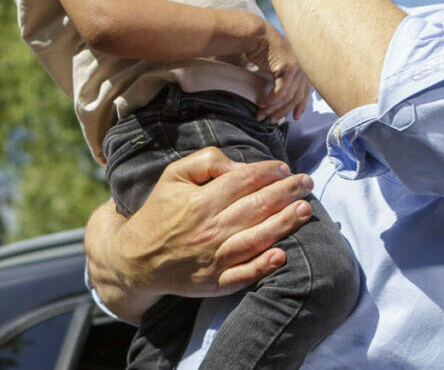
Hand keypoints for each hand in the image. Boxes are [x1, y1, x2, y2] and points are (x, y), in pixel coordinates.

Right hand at [85, 147, 314, 318]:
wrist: (137, 258)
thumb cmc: (160, 212)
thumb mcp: (173, 176)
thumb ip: (205, 162)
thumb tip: (239, 165)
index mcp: (199, 201)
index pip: (243, 181)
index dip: (267, 172)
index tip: (284, 167)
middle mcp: (209, 229)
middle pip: (255, 207)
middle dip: (285, 193)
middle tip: (306, 183)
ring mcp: (213, 258)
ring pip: (255, 239)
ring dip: (283, 224)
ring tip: (304, 210)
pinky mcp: (215, 282)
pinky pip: (243, 275)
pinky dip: (263, 266)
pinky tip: (281, 256)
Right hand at [247, 21, 311, 120]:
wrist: (257, 34)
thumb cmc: (264, 48)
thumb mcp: (278, 64)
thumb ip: (285, 77)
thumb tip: (283, 97)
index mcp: (303, 67)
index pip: (306, 91)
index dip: (301, 106)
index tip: (295, 118)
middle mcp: (303, 68)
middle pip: (296, 98)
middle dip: (283, 112)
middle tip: (272, 121)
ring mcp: (297, 68)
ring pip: (287, 97)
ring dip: (273, 109)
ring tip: (261, 114)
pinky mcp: (287, 68)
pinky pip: (280, 92)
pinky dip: (270, 101)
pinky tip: (261, 104)